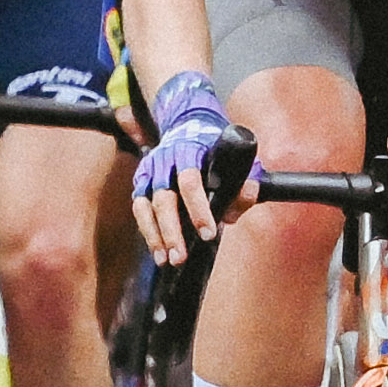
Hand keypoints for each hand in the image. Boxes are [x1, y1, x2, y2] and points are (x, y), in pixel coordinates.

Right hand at [131, 96, 246, 258]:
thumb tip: (247, 196)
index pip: (190, 180)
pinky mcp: (141, 181)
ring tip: (166, 260)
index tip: (208, 233)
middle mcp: (165, 158)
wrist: (188, 126)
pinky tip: (158, 251)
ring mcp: (151, 170)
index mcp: (190, 149)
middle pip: (163, 197)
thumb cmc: (216, 150)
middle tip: (181, 257)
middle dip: (172, 230)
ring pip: (146, 205)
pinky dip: (147, 230)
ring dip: (156, 235)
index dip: (197, 209)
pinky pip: (139, 208)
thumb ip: (245, 180)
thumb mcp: (235, 158)